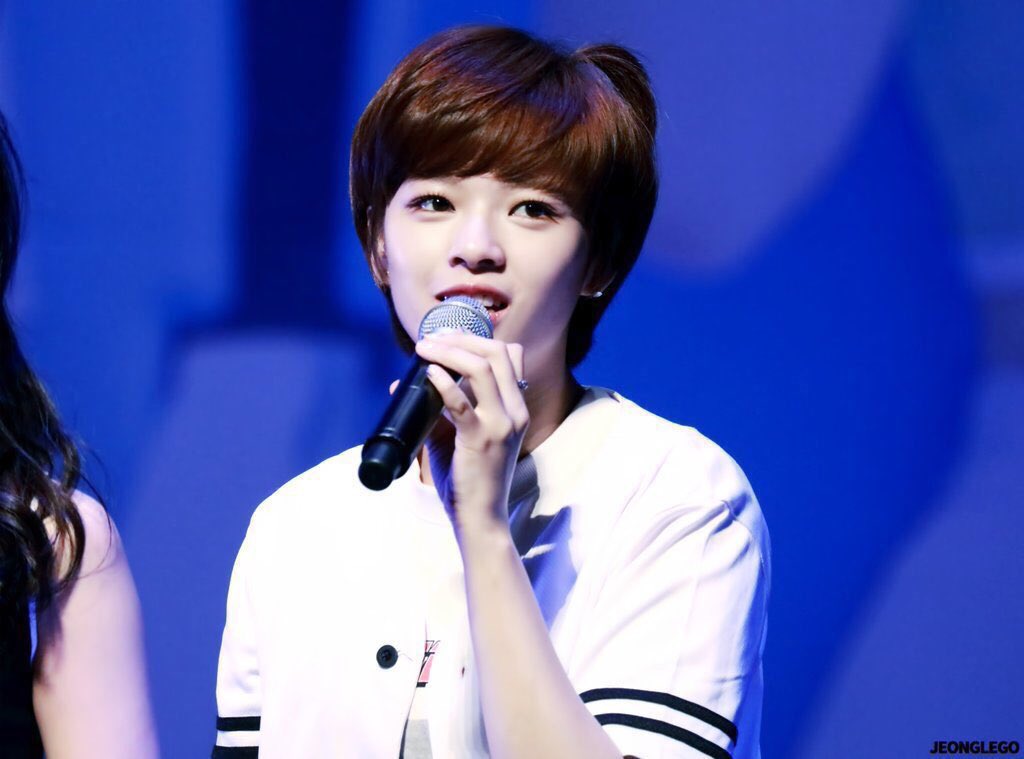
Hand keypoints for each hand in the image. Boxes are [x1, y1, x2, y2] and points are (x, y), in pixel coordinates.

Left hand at [403, 332, 528, 533]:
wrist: (480, 518)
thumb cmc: (468, 479)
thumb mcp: (456, 437)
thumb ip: (437, 410)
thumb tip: (400, 384)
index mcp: (516, 408)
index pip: (510, 356)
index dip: (478, 339)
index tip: (448, 337)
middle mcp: (515, 412)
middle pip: (498, 353)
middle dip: (463, 338)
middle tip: (432, 339)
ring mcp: (501, 425)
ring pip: (483, 369)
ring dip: (450, 352)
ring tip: (424, 349)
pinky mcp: (481, 440)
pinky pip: (461, 403)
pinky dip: (443, 382)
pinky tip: (428, 373)